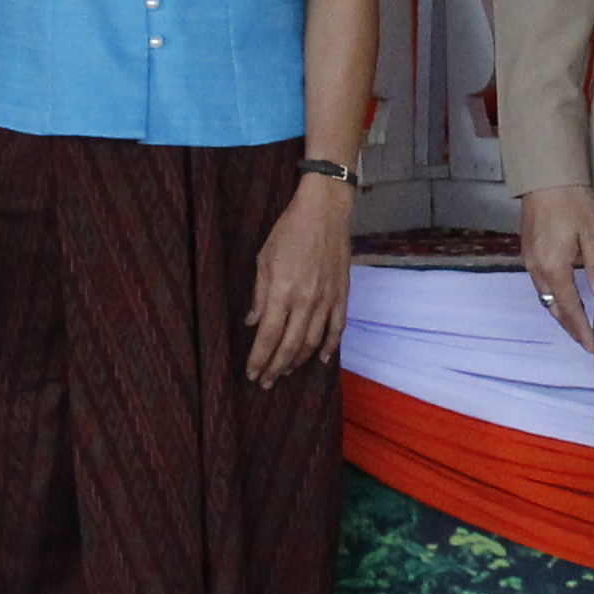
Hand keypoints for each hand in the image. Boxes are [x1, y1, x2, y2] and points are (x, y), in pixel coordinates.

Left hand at [249, 171, 355, 384]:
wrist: (325, 212)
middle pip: (290, 346)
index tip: (252, 373)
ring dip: (298, 361)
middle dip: (276, 368)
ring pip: (312, 342)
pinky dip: (329, 346)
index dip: (259, 358)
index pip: (268, 336)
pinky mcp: (342, 294)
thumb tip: (254, 322)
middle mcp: (306, 300)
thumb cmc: (289, 231)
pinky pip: (337, 328)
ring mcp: (327, 299)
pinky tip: (320, 358)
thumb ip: (259, 293)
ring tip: (285, 372)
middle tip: (266, 382)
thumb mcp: (264, 258)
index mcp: (282, 291)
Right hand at [519, 185, 593, 349]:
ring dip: (560, 310)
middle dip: (569, 325)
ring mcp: (529, 258)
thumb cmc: (572, 200)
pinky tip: (564, 292)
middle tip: (586, 339)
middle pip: (552, 307)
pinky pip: (539, 281)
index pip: (568, 309)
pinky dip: (552, 294)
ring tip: (577, 321)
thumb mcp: (593, 234)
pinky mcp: (528, 249)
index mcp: (553, 267)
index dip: (581, 329)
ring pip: (544, 295)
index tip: (592, 346)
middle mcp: (536, 268)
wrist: (546, 176)